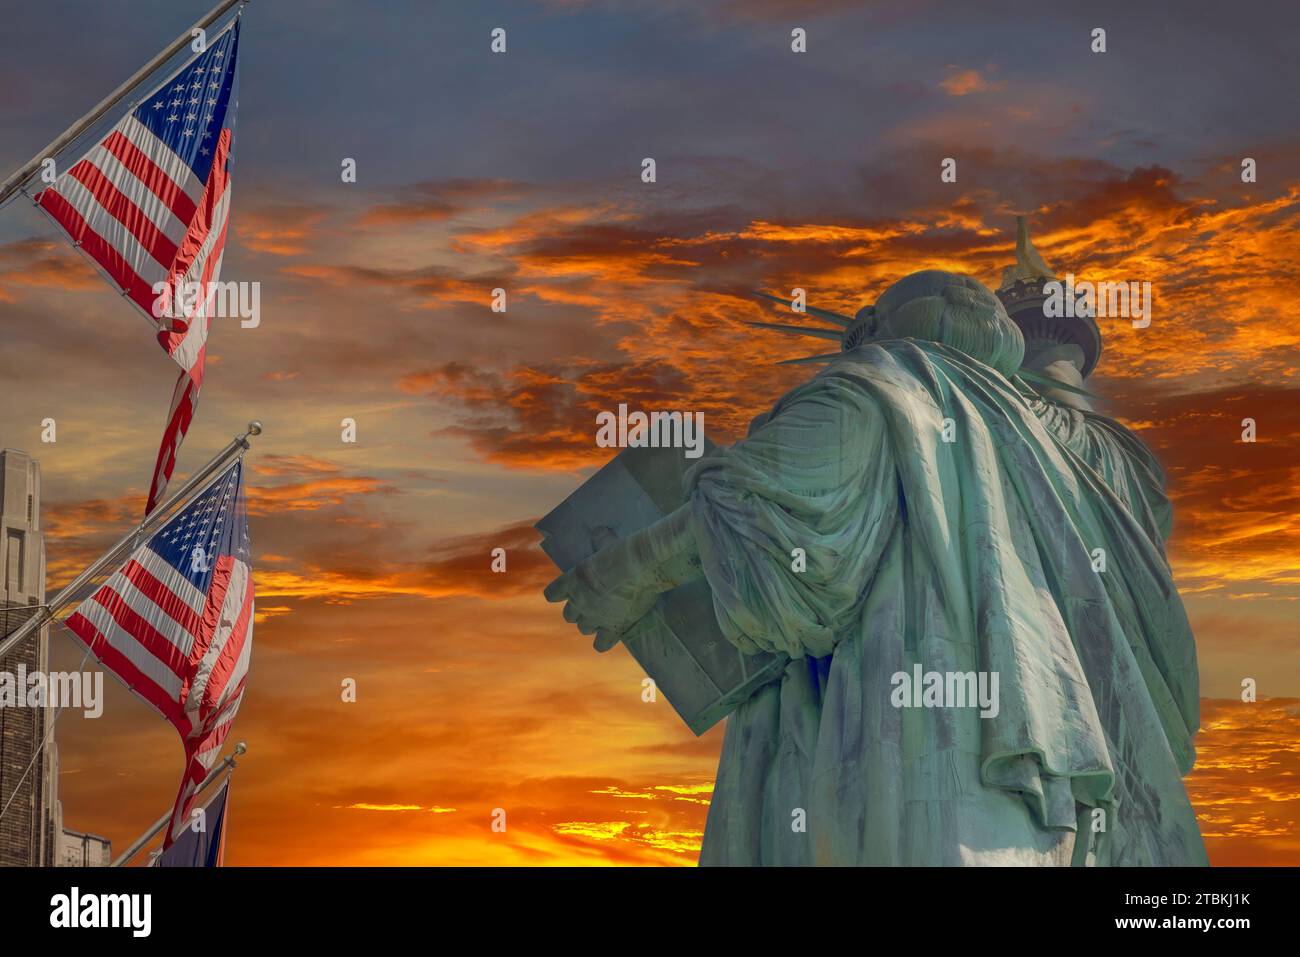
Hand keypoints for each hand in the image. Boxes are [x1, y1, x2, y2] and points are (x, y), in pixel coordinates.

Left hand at [543, 537, 659, 651]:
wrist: (639, 568)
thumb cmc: (621, 552)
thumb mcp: (606, 542)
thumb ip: (599, 540)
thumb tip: (598, 532)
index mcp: (572, 582)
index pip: (552, 594)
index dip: (559, 593)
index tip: (568, 590)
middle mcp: (579, 603)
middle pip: (569, 615)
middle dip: (578, 610)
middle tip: (592, 602)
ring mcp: (594, 619)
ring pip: (584, 628)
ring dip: (591, 623)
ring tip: (604, 616)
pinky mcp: (612, 629)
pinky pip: (600, 645)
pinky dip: (604, 641)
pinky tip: (611, 635)